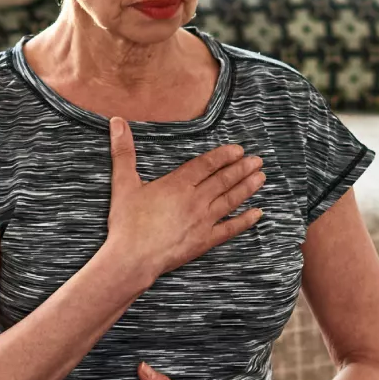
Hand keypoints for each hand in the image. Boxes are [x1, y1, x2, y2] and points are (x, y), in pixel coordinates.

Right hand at [106, 117, 267, 286]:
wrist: (133, 258)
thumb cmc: (127, 222)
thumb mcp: (123, 183)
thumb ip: (124, 151)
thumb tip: (117, 121)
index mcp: (178, 184)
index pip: (206, 164)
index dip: (224, 156)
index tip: (239, 150)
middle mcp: (195, 199)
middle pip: (223, 180)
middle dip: (242, 169)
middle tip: (258, 160)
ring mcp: (203, 221)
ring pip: (230, 200)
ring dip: (247, 187)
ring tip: (261, 177)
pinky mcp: (205, 241)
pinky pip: (230, 228)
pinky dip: (246, 220)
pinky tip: (258, 213)